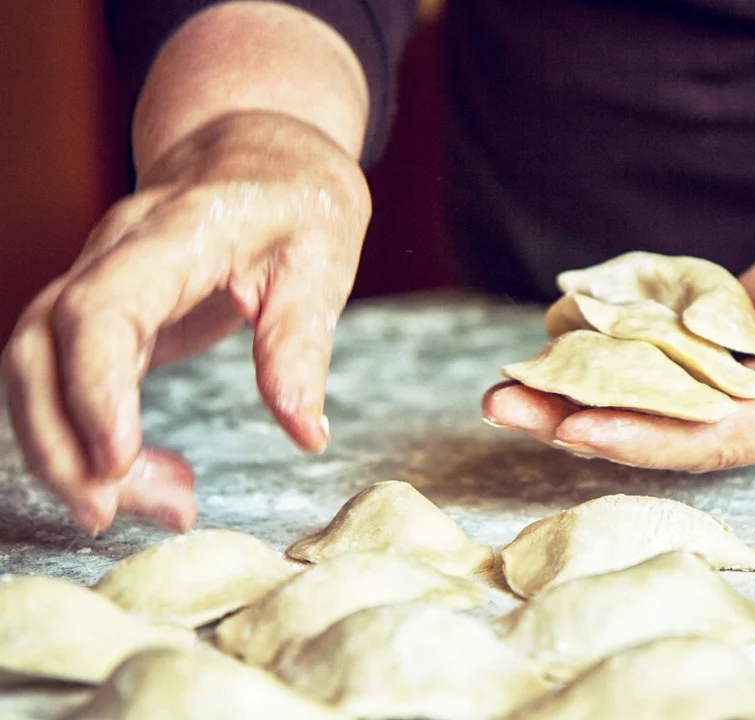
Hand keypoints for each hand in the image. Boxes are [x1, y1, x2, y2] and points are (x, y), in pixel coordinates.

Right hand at [2, 111, 369, 532]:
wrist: (264, 151)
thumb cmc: (299, 199)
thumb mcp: (324, 258)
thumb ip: (302, 341)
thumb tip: (305, 435)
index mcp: (175, 234)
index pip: (100, 309)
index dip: (94, 389)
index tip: (117, 462)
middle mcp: (115, 254)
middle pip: (41, 348)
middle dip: (60, 443)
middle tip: (118, 514)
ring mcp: (100, 279)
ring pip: (36, 367)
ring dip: (64, 449)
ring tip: (143, 508)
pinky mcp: (106, 309)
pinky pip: (66, 374)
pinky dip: (86, 433)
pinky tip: (139, 474)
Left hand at [482, 202, 754, 470]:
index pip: (716, 440)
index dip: (648, 437)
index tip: (579, 429)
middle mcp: (749, 411)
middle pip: (655, 431)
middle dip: (578, 424)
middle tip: (501, 404)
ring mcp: (720, 387)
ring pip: (637, 402)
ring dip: (567, 399)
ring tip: (500, 389)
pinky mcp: (702, 356)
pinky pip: (642, 366)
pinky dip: (594, 361)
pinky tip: (544, 348)